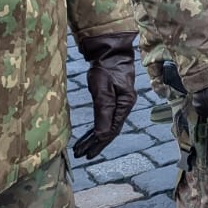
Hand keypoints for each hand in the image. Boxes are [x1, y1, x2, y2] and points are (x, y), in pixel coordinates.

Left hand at [73, 32, 138, 158]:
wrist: (111, 51)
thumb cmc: (106, 68)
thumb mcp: (103, 89)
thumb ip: (103, 112)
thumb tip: (101, 135)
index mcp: (125, 105)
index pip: (111, 129)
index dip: (98, 143)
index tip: (85, 152)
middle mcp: (125, 107)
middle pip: (110, 131)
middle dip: (96, 144)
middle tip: (82, 155)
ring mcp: (120, 104)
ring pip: (108, 126)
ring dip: (95, 138)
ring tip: (83, 149)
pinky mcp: (114, 100)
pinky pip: (106, 119)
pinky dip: (97, 128)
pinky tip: (90, 135)